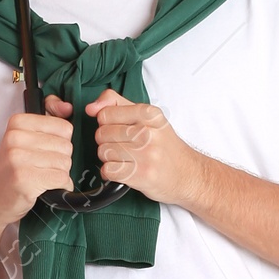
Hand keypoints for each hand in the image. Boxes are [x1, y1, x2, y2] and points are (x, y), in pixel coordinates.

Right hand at [0, 96, 75, 222]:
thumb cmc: (14, 169)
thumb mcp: (27, 138)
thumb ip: (49, 118)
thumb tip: (68, 108)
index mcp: (17, 122)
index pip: (64, 127)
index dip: (60, 143)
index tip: (44, 151)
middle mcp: (16, 138)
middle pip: (66, 146)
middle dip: (60, 160)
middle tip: (42, 167)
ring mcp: (18, 158)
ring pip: (65, 163)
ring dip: (60, 174)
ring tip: (42, 177)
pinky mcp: (25, 179)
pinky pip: (61, 178)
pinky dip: (61, 186)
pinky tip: (47, 187)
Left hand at [85, 89, 200, 204]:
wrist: (188, 174)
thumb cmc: (165, 146)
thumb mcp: (148, 118)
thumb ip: (117, 104)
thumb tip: (90, 108)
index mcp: (150, 114)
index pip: (106, 113)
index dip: (106, 123)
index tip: (118, 129)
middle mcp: (148, 132)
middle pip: (102, 133)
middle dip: (106, 141)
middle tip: (123, 146)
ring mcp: (145, 155)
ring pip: (103, 152)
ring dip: (108, 158)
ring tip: (124, 158)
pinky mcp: (141, 175)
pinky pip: (108, 170)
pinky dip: (111, 172)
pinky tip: (123, 169)